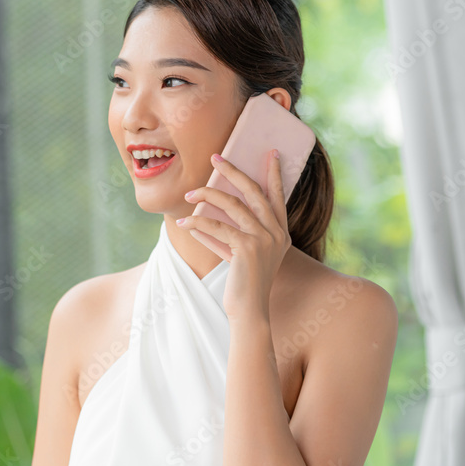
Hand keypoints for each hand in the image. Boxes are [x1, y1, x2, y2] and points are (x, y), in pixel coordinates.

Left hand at [178, 149, 291, 322]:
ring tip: (189, 194)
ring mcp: (264, 240)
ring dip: (207, 196)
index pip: (277, 197)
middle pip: (254, 192)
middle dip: (233, 171)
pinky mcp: (247, 248)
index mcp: (280, 233)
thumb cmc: (243, 283)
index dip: (274, 174)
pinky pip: (217, 226)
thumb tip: (202, 215)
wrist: (249, 311)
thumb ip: (229, 234)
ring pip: (233, 205)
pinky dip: (198, 222)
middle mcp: (276, 233)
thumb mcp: (239, 254)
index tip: (271, 153)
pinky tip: (184, 223)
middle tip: (215, 157)